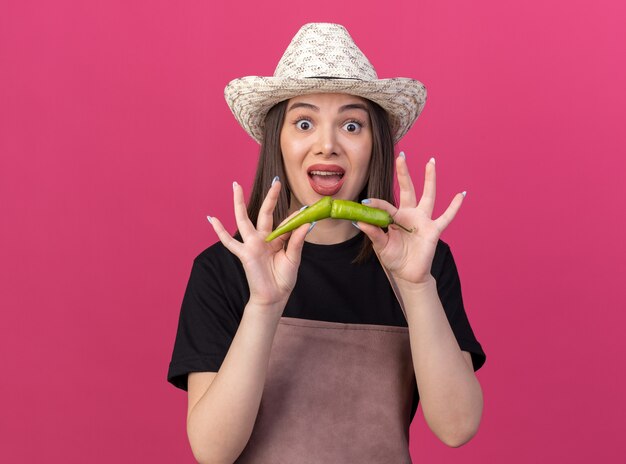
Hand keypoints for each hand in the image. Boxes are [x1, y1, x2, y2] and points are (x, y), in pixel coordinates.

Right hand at [207, 180, 309, 311]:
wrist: (274, 297)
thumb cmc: (283, 279)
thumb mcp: (294, 258)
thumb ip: (297, 240)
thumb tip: (306, 223)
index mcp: (276, 240)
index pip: (285, 223)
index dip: (295, 217)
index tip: (305, 210)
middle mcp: (263, 239)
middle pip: (265, 213)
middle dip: (270, 198)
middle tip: (276, 182)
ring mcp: (252, 245)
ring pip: (243, 220)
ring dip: (239, 203)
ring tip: (235, 186)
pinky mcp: (244, 253)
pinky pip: (229, 241)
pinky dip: (219, 231)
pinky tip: (212, 219)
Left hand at [357, 154, 464, 284]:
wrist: (408, 274)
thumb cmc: (394, 258)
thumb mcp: (380, 246)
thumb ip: (373, 233)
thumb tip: (359, 222)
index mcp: (395, 218)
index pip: (385, 206)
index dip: (376, 204)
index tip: (365, 202)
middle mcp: (410, 215)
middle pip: (408, 190)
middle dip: (404, 174)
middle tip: (402, 156)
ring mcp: (423, 221)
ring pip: (428, 196)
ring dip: (430, 179)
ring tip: (431, 162)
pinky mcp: (433, 230)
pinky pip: (446, 217)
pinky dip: (454, 206)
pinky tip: (461, 194)